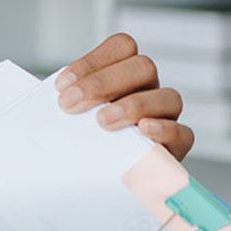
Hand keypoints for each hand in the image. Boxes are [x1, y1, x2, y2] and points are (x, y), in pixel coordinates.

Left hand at [56, 33, 193, 160]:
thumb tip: (47, 98)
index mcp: (125, 74)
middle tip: (72, 105)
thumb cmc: (84, 141)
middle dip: (103, 83)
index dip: (92, 61)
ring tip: (103, 122)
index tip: (63, 86)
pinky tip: (142, 130)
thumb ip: (69, 101)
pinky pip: (184, 133)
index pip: (122, 47)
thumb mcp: (71, 115)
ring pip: (168, 97)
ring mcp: (166, 117)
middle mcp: (149, 90)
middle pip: (143, 67)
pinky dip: (164, 129)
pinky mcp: (176, 147)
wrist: (99, 182)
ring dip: (133, 105)